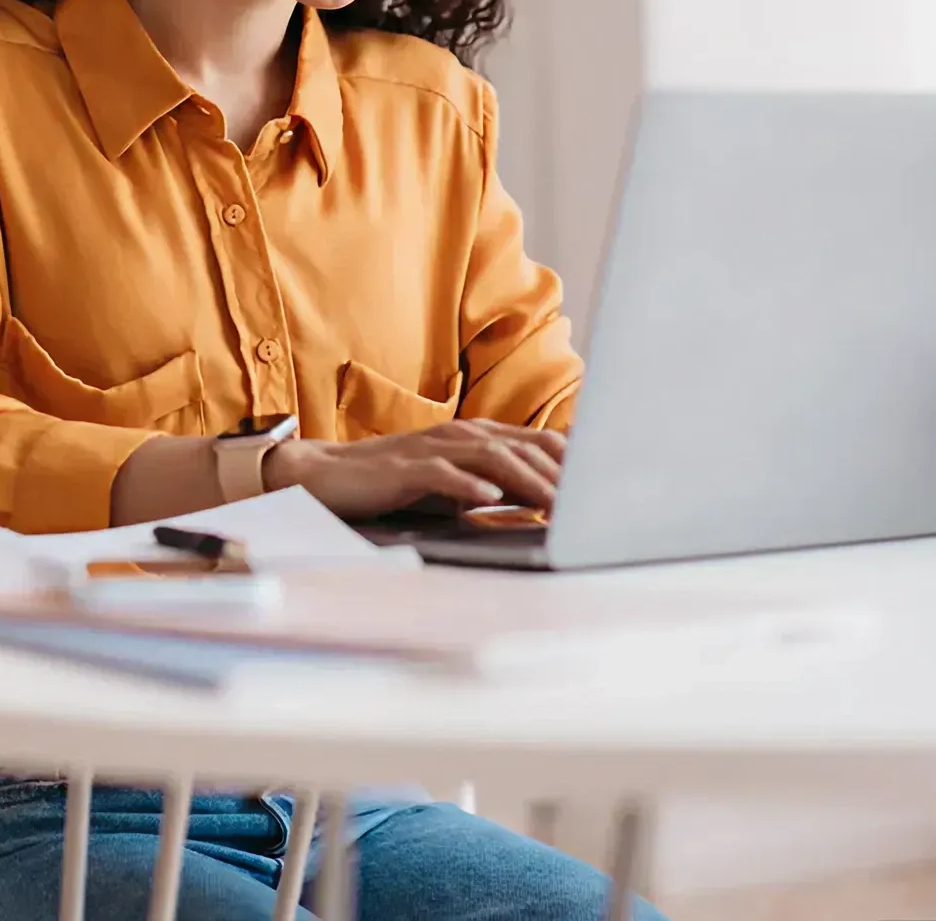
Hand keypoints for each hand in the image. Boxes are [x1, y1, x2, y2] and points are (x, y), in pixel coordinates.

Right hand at [260, 420, 565, 522]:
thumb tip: (544, 499)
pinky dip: (468, 484)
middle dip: (561, 474)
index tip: (605, 481)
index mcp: (476, 435)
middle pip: (522, 447)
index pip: (536, 442)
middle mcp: (461, 434)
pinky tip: (489, 496)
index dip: (572, 461)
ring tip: (556, 502)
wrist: (330, 475)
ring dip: (527, 480)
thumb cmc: (397, 482)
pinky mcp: (406, 468)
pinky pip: (442, 474)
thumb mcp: (454, 481)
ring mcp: (433, 448)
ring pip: (491, 457)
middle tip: (593, 499)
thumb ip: (495, 482)